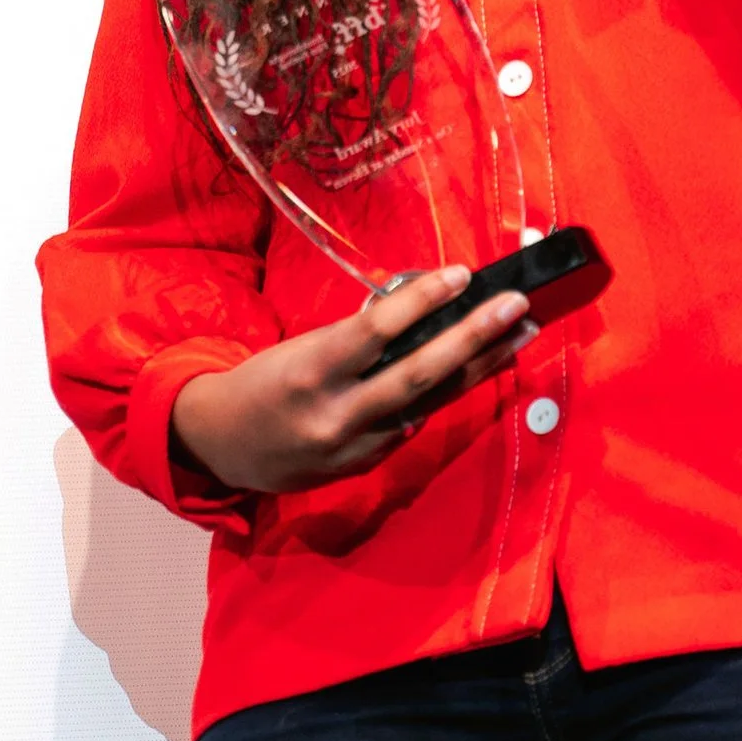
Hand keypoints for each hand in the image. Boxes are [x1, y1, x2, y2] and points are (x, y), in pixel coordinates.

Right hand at [169, 267, 532, 495]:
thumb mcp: (298, 349)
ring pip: (430, 402)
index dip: (422, 301)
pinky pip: (412, 425)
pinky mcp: (364, 466)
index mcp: (311, 371)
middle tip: (517, 306)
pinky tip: (476, 372)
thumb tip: (418, 317)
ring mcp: (354, 446)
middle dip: (475, 337)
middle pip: (419, 373)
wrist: (222, 446)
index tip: (462, 275)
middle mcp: (337, 413)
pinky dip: (443, 396)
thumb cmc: (262, 381)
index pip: (377, 330)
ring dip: (481, 367)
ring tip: (519, 336)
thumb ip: (355, 341)